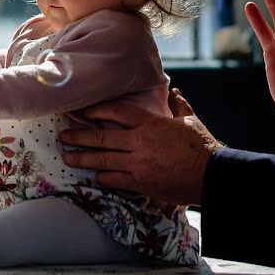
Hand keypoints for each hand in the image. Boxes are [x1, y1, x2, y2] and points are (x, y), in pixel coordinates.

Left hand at [59, 88, 221, 205]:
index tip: (82, 112)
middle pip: (102, 136)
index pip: (116, 112)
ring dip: (83, 158)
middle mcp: (139, 141)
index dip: (96, 111)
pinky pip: (115, 179)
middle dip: (79, 136)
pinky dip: (103, 177)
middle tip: (63, 135)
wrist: (212, 175)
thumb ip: (178, 105)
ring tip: (67, 157)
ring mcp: (138, 163)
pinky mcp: (141, 183)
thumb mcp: (190, 120)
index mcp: (150, 123)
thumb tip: (175, 91)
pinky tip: (94, 177)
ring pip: (103, 159)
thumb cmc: (202, 146)